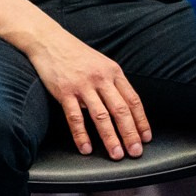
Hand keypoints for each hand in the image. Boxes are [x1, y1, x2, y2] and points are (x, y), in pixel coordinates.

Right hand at [27, 23, 150, 158]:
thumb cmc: (77, 55)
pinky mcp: (65, 91)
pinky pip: (75, 117)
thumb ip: (113, 83)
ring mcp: (83, 85)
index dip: (141, 121)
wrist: (50, 40)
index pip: (133, 100)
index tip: (146, 138)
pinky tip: (86, 148)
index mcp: (114, 72)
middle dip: (130, 134)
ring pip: (101, 116)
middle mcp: (101, 79)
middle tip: (136, 152)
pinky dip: (81, 135)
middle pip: (121, 110)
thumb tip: (126, 107)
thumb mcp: (102, 64)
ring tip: (116, 154)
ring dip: (110, 138)